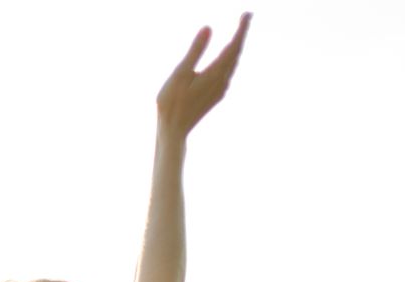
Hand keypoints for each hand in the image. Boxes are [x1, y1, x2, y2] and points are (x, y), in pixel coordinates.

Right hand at [156, 13, 251, 139]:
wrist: (173, 131)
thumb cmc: (172, 103)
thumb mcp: (180, 74)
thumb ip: (195, 51)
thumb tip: (209, 28)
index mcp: (215, 73)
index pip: (234, 45)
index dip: (242, 29)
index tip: (248, 14)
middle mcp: (222, 81)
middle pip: (236, 53)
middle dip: (241, 35)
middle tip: (246, 17)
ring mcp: (220, 90)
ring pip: (233, 64)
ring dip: (237, 48)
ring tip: (239, 34)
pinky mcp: (215, 96)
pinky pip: (228, 73)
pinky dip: (230, 61)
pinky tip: (228, 59)